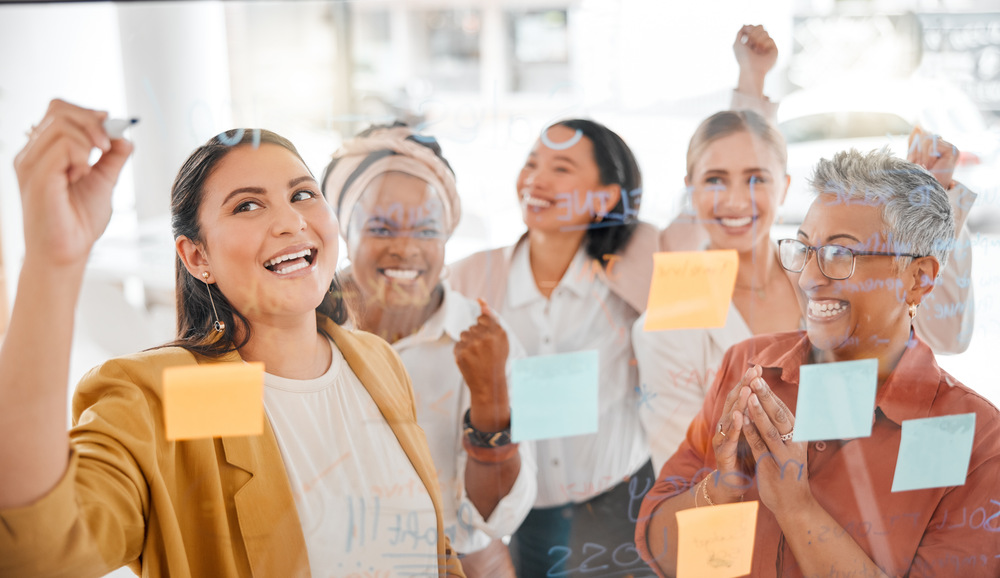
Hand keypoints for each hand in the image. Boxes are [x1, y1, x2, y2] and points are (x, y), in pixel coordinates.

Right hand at [14, 99, 132, 268]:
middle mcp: (32, 153)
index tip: (110, 127)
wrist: (68, 252)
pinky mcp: (37, 175)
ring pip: (61, 124)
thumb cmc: (79, 221)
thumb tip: (125, 135)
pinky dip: (81, 155)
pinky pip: (62, 146)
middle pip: (58, 109)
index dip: (87, 113)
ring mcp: (30, 163)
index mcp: (44, 151)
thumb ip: (112, 157)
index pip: (59, 110)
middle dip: (92, 122)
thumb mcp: (103, 181)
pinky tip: (81, 175)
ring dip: (87, 141)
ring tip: (90, 168)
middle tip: (106, 147)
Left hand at [454, 299, 510, 430]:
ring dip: (468, 343)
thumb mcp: (501, 338)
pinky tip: (470, 360)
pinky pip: (458, 344)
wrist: (489, 383)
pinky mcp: (461, 353)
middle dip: (476, 337)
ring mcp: (472, 345)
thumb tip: (480, 299)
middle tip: (483, 351)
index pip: (483, 318)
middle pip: (472, 327)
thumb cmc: (496, 360)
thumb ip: (491, 317)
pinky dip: (462, 351)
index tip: (486, 338)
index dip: (483, 328)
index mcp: (497, 332)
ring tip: (477, 355)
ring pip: (464, 334)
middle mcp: (485, 337)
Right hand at [709, 365, 757, 502]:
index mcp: (736, 420)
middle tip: (753, 372)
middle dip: (744, 386)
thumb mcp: (754, 435)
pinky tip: (738, 416)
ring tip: (746, 390)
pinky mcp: (723, 452)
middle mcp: (727, 425)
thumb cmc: (746, 457)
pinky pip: (729, 437)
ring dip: (738, 403)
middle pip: (734, 401)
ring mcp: (723, 438)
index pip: (742, 397)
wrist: (734, 484)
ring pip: (730, 417)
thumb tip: (768, 399)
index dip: (749, 382)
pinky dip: (734, 426)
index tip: (759, 368)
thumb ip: (757, 418)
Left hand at [734, 25, 777, 95]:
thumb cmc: (743, 58)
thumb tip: (745, 25)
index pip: (754, 26)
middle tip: (750, 43)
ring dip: (757, 40)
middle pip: (760, 26)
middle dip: (753, 34)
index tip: (746, 36)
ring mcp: (767, 45)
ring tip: (755, 50)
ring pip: (765, 32)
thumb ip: (740, 32)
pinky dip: (764, 45)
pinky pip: (770, 39)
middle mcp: (759, 42)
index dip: (750, 28)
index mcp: (751, 41)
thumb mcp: (737, 44)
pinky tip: (762, 52)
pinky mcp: (774, 49)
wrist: (751, 69)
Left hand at [740, 372, 811, 513]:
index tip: (759, 376)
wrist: (795, 504)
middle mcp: (795, 444)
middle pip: (780, 415)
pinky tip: (742, 420)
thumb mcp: (792, 447)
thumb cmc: (791, 472)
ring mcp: (784, 456)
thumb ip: (786, 429)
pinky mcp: (772, 467)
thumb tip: (778, 406)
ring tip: (748, 394)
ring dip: (758, 411)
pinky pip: (760, 446)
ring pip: (770, 429)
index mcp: (799, 437)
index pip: (784, 410)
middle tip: (755, 378)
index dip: (771, 393)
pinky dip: (751, 431)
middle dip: (766, 395)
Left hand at [907, 125, 957, 190]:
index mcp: (931, 145)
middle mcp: (941, 143)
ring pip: (927, 139)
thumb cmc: (919, 176)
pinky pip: (933, 144)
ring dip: (922, 155)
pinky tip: (930, 165)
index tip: (911, 159)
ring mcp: (948, 146)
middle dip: (916, 151)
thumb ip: (914, 143)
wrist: (927, 190)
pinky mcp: (953, 150)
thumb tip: (918, 125)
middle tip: (918, 165)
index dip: (912, 144)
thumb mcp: (913, 158)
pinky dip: (928, 156)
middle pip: (922, 134)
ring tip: (924, 166)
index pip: (918, 132)